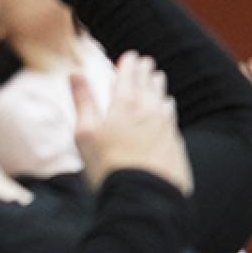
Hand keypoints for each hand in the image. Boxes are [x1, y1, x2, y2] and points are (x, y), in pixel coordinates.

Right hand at [72, 53, 191, 194]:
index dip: (129, 63)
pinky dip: (167, 109)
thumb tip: (74, 73)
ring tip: (158, 79)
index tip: (131, 55)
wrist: (144, 197)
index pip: (129, 75)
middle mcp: (151, 111)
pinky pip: (172, 119)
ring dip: (159, 87)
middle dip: (146, 71)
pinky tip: (167, 109)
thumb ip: (82, 101)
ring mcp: (167, 128)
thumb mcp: (85, 133)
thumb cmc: (107, 166)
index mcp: (126, 104)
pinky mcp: (177, 146)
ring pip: (163, 100)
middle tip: (147, 63)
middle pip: (150, 84)